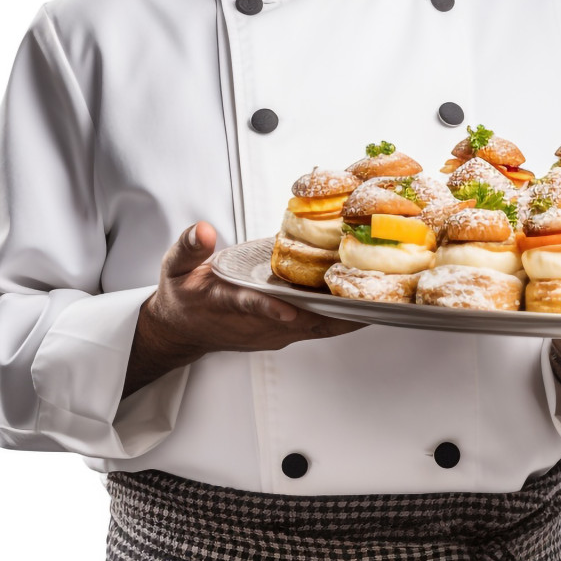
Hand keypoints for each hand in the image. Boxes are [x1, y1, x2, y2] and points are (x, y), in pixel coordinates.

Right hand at [123, 222, 364, 396]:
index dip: (271, 308)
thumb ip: (187, 247)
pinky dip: (344, 312)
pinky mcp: (288, 329)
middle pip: (305, 320)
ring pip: (320, 324)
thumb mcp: (174, 268)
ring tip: (387, 296)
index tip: (289, 308)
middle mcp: (259, 322)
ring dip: (350, 313)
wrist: (183, 329)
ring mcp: (277, 330)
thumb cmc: (184, 297)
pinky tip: (369, 296)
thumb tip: (203, 231)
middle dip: (337, 310)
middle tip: (373, 296)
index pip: (251, 305)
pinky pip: (322, 323)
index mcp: (229, 303)